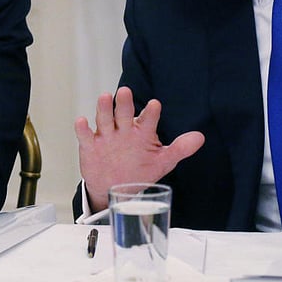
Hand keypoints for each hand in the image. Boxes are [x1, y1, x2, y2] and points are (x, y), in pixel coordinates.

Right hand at [75, 86, 204, 211]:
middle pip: (123, 113)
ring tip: (104, 97)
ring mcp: (106, 137)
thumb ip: (179, 149)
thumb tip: (200, 137)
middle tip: (125, 91)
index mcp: (142, 132)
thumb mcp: (162, 161)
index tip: (155, 105)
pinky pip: (86, 136)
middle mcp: (124, 130)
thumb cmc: (139, 170)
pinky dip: (82, 129)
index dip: (150, 113)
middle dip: (124, 103)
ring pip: (104, 119)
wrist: (115, 189)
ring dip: (103, 109)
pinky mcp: (90, 146)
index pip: (148, 119)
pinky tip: (82, 121)